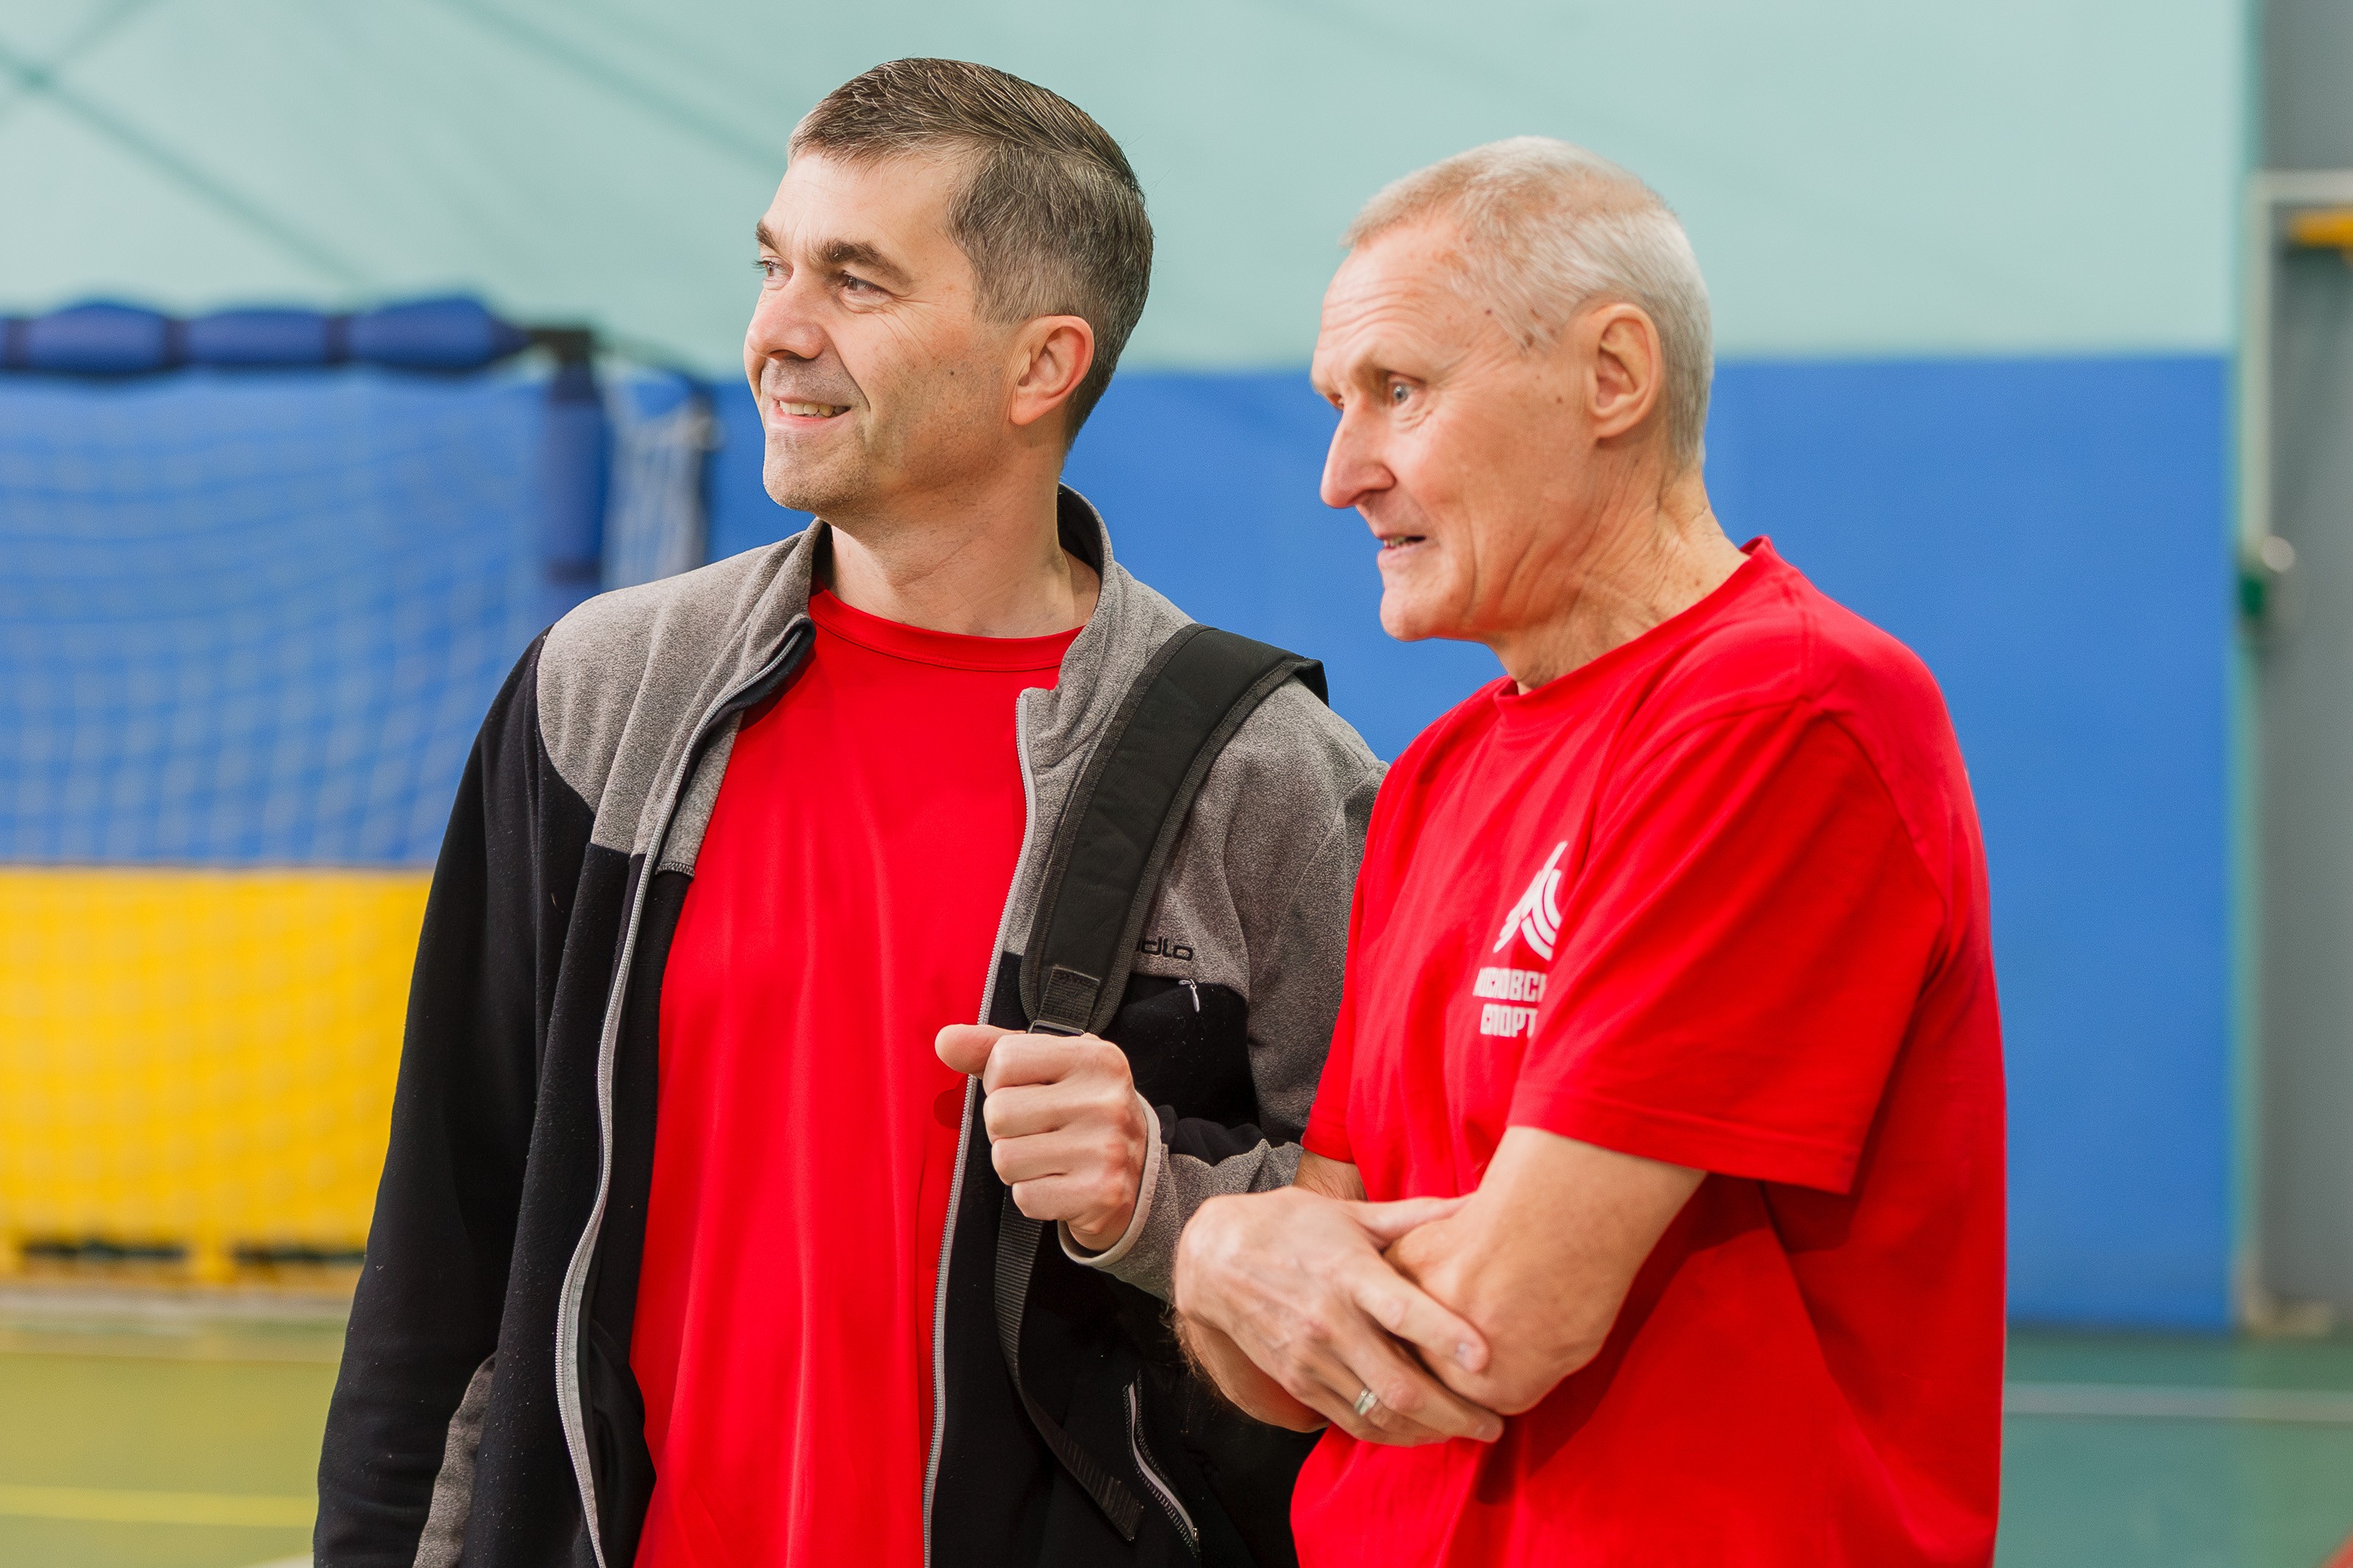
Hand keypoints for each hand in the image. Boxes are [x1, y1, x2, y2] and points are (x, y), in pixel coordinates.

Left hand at [937, 1024, 1148, 1250]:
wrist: (1136, 1174)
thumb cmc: (1079, 1111)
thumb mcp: (1047, 1068)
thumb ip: (993, 1048)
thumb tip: (945, 1040)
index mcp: (1096, 1057)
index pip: (1003, 1060)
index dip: (1001, 1082)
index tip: (1030, 1092)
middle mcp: (1107, 1099)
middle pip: (998, 1112)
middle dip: (1005, 1129)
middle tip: (1040, 1132)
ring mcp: (1107, 1148)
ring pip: (1005, 1158)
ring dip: (1017, 1165)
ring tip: (1049, 1158)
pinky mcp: (1101, 1193)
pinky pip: (1025, 1197)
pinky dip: (1033, 1196)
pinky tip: (1061, 1183)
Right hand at [1173, 1186, 1502, 1446]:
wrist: (1215, 1258)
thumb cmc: (1291, 1226)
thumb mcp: (1350, 1214)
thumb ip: (1413, 1217)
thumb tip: (1473, 1202)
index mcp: (1348, 1273)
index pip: (1401, 1310)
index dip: (1445, 1336)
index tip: (1486, 1358)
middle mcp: (1330, 1322)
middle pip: (1399, 1385)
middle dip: (1455, 1413)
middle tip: (1494, 1422)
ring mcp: (1311, 1359)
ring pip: (1379, 1415)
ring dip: (1430, 1432)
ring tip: (1467, 1431)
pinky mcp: (1298, 1382)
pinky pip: (1352, 1422)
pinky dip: (1392, 1435)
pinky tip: (1421, 1431)